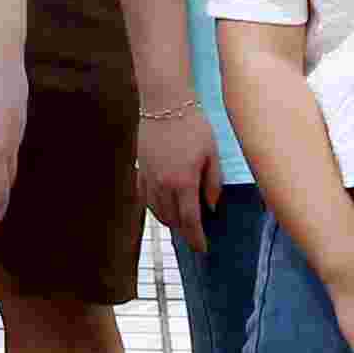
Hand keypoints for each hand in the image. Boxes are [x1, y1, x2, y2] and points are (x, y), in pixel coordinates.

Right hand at [135, 100, 216, 244]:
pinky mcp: (140, 169)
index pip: (190, 220)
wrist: (164, 103)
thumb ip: (213, 183)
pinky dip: (155, 208)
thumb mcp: (212, 153)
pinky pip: (145, 198)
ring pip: (156, 211)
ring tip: (180, 223)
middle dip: (184, 231)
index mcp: (183, 182)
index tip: (203, 249)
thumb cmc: (194, 125)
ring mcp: (148, 178)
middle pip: (172, 219)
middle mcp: (163, 185)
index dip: (196, 238)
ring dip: (169, 221)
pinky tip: (162, 207)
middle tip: (195, 235)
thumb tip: (211, 207)